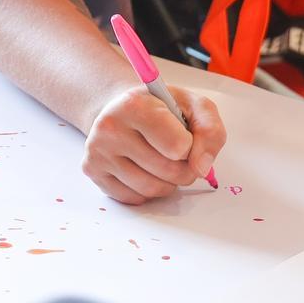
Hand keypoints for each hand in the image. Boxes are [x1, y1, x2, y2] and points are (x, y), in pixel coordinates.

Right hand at [82, 84, 225, 204]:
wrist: (122, 109)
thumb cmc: (161, 109)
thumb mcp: (194, 106)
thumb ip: (210, 131)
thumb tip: (201, 167)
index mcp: (135, 104)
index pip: (178, 146)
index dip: (191, 146)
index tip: (185, 135)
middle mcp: (110, 127)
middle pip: (168, 171)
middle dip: (184, 169)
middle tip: (180, 155)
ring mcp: (98, 150)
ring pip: (151, 189)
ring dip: (168, 182)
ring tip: (164, 161)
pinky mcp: (93, 170)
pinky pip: (134, 198)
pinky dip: (148, 190)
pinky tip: (145, 169)